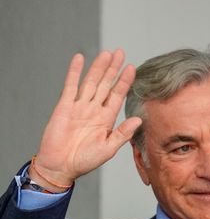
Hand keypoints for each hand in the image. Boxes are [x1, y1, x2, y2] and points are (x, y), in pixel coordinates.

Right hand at [30, 50, 142, 191]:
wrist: (60, 166)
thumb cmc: (85, 160)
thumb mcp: (108, 148)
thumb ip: (122, 133)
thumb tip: (139, 119)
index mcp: (106, 118)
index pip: (117, 95)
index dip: (124, 81)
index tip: (132, 68)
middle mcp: (94, 109)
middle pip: (106, 84)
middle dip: (113, 68)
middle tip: (120, 52)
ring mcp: (79, 106)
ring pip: (91, 82)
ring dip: (98, 67)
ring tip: (106, 53)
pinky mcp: (64, 106)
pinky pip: (70, 86)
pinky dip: (74, 71)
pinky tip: (79, 58)